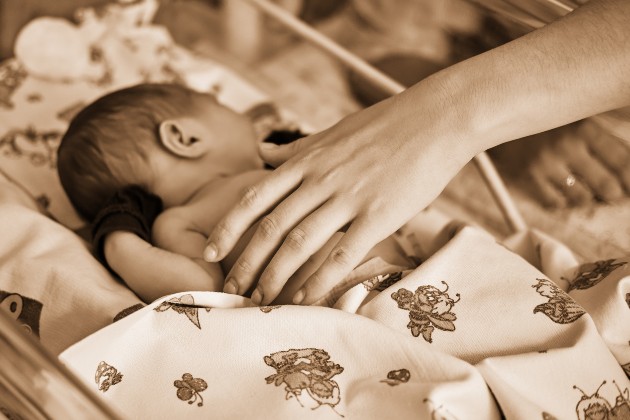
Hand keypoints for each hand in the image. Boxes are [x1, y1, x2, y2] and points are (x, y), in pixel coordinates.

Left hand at [204, 91, 474, 305]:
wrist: (435, 118)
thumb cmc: (383, 126)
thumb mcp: (331, 132)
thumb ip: (294, 150)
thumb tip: (262, 153)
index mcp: (306, 160)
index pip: (255, 198)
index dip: (228, 228)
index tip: (210, 253)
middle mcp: (320, 179)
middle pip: (271, 227)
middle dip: (246, 263)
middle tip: (231, 290)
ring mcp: (349, 197)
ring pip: (300, 243)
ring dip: (276, 276)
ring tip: (262, 300)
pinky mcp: (379, 214)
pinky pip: (343, 253)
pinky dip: (320, 280)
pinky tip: (306, 298)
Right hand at [491, 119, 629, 206]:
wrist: (502, 121)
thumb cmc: (550, 126)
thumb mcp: (579, 124)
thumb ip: (606, 146)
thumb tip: (628, 178)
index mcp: (585, 129)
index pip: (624, 162)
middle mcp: (567, 146)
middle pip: (608, 186)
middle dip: (615, 196)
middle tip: (613, 195)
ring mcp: (546, 164)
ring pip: (583, 200)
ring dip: (589, 201)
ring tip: (587, 193)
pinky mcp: (529, 178)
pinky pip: (556, 204)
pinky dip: (563, 203)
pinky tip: (562, 193)